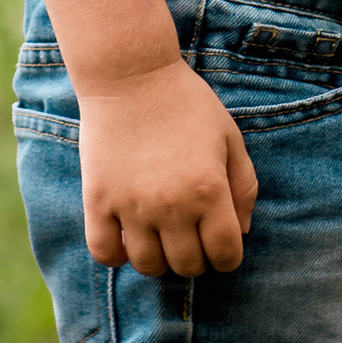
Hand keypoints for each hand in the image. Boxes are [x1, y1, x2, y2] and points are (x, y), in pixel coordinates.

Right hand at [76, 57, 256, 277]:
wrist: (130, 76)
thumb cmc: (186, 103)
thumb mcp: (230, 137)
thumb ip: (244, 186)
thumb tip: (244, 230)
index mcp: (208, 190)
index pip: (225, 254)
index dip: (228, 257)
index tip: (220, 245)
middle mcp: (171, 205)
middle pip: (187, 265)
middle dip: (196, 258)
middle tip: (191, 237)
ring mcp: (131, 206)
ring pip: (148, 266)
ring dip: (159, 259)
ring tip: (160, 237)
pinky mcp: (97, 201)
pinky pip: (104, 252)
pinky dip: (117, 256)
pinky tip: (126, 240)